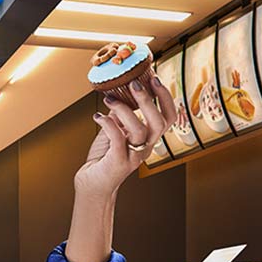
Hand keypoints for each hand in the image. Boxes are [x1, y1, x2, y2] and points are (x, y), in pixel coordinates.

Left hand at [73, 75, 183, 197]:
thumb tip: (119, 91)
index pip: (169, 117)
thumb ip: (121, 115)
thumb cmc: (105, 156)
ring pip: (139, 131)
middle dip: (148, 101)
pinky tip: (97, 116)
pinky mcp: (118, 162)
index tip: (155, 78)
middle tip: (134, 84)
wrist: (93, 183)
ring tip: (109, 98)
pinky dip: (107, 124)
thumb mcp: (115, 131)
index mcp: (149, 138)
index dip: (165, 98)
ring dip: (124, 110)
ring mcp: (133, 156)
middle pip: (159, 123)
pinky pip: (118, 140)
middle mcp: (146, 147)